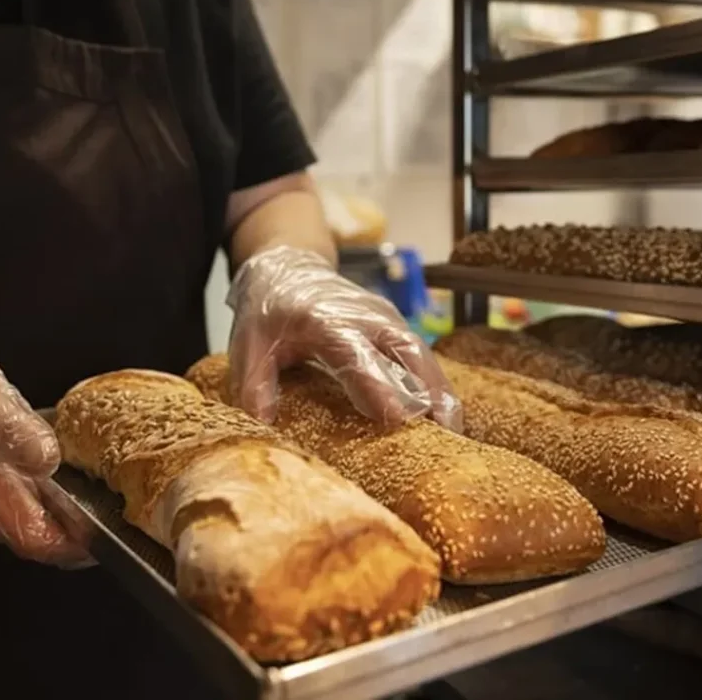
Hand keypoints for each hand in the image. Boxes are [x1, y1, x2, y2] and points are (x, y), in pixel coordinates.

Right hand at [0, 348, 92, 567]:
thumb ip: (12, 429)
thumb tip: (48, 458)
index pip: (34, 538)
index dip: (74, 544)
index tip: (111, 534)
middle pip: (41, 541)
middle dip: (84, 536)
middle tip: (126, 516)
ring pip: (36, 529)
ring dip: (73, 523)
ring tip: (114, 503)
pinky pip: (29, 514)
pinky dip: (59, 508)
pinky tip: (83, 487)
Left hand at [227, 245, 461, 430]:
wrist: (288, 269)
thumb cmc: (269, 309)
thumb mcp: (248, 343)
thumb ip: (254, 382)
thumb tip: (262, 422)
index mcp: (325, 320)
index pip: (355, 353)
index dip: (377, 384)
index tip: (396, 417)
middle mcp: (364, 317)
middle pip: (406, 351)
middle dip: (428, 390)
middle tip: (444, 433)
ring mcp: (385, 319)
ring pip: (422, 354)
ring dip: (439, 390)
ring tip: (453, 431)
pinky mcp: (395, 326)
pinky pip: (421, 356)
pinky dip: (435, 385)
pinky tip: (444, 416)